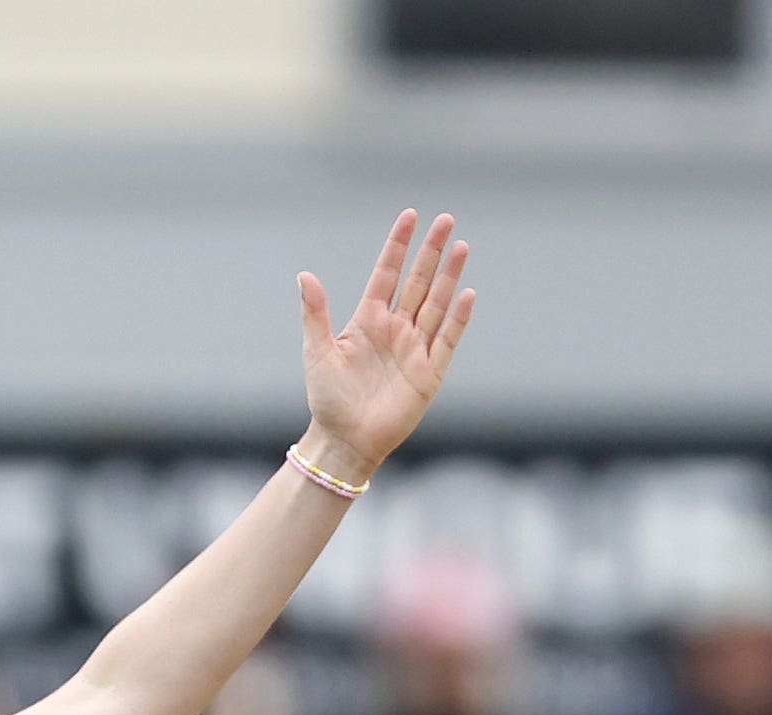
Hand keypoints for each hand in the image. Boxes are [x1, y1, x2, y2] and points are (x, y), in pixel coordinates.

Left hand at [295, 209, 473, 483]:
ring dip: (449, 276)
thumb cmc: (328, 399)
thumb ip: (316, 313)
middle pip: (419, 282)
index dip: (398, 246)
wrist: (345, 440)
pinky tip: (465, 293)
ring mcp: (415, 349)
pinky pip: (447, 340)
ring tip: (460, 246)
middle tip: (445, 219)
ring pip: (436, 304)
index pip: (387, 274)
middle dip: (431, 251)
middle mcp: (395, 329)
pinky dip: (457, 318)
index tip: (410, 216)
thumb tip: (305, 275)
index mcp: (368, 320)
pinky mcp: (429, 373)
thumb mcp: (317, 352)